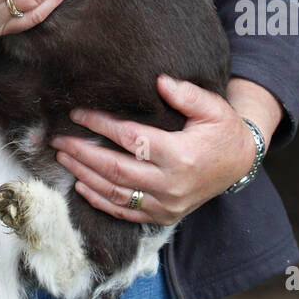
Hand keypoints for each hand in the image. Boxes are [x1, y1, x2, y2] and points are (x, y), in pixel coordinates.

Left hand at [50, 75, 259, 224]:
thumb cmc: (222, 130)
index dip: (101, 125)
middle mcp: (171, 184)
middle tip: (59, 140)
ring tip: (63, 158)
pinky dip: (100, 201)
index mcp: (181, 155)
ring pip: (116, 194)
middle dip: (83, 153)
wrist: (239, 164)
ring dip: (85, 176)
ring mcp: (166, 205)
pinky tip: (81, 186)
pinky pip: (126, 213)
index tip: (78, 114)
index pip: (131, 139)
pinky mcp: (164, 216)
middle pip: (116, 170)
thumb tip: (160, 82)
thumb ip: (186, 94)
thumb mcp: (212, 107)